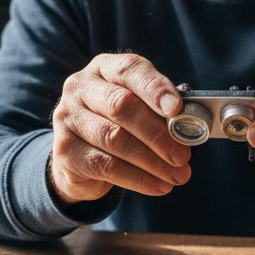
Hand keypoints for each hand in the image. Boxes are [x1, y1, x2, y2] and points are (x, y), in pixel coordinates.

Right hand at [49, 53, 191, 203]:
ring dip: (152, 161)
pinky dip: (137, 178)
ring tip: (177, 175)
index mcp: (104, 68)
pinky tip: (158, 186)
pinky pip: (105, 166)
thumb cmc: (118, 126)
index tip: (177, 109)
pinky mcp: (64, 150)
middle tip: (183, 155)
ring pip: (114, 138)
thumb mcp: (138, 109)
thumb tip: (190, 126)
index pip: (130, 69)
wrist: (79, 158)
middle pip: (122, 106)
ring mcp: (67, 117)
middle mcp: (80, 87)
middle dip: (158, 133)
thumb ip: (160, 112)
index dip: (155, 88)